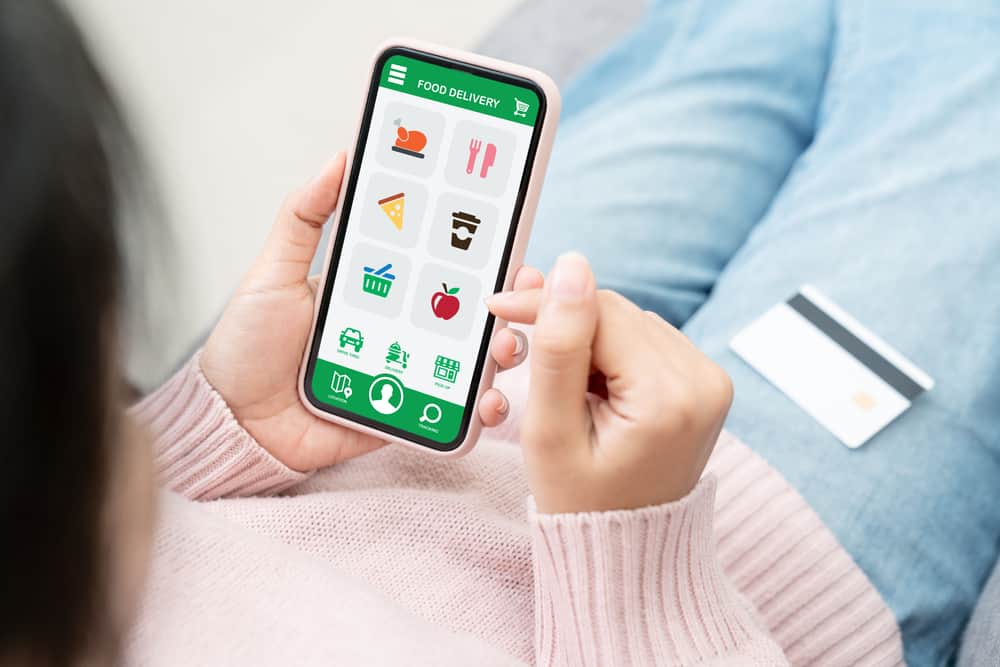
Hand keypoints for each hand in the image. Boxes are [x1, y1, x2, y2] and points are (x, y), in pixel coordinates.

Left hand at [201, 155, 536, 471]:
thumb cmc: (247, 346)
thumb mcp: (274, 271)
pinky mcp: (405, 416)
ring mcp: (409, 373)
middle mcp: (403, 329)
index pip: (441, 264)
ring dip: (504, 350)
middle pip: (471, 311)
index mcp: (381, 289)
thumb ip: (304, 218)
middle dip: (509, 299)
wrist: (231, 421)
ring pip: (473, 360)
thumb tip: (338, 158)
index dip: (481, 251)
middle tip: (522, 289)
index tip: (510, 232)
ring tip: (505, 346)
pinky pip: (452, 414)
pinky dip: (479, 410)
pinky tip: (487, 402)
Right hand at [486, 253, 732, 513]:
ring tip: (562, 389)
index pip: (601, 314)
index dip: (546, 305)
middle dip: (565, 326)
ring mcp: (709, 381)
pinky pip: (646, 341)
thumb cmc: (580, 502)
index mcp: (670, 397)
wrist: (626, 550)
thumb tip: (571, 266)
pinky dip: (611, 353)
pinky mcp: (704, 382)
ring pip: (630, 323)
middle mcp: (703, 381)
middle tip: (517, 348)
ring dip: (587, 340)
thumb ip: (559, 346)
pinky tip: (591, 388)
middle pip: (618, 313)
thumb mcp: (552, 430)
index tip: (500, 307)